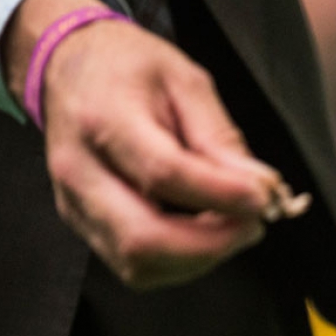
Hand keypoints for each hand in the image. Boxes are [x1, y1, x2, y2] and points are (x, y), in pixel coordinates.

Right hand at [1, 0, 306, 288]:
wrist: (72, 67)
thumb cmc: (129, 69)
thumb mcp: (186, 81)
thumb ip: (221, 138)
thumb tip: (259, 188)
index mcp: (103, 120)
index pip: (164, 173)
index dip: (222, 194)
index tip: (264, 199)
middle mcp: (79, 171)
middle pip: (144, 239)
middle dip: (213, 245)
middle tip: (253, 223)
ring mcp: (76, 206)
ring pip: (140, 266)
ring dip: (200, 258)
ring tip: (232, 226)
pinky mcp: (84, 227)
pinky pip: (137, 267)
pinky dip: (181, 261)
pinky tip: (204, 233)